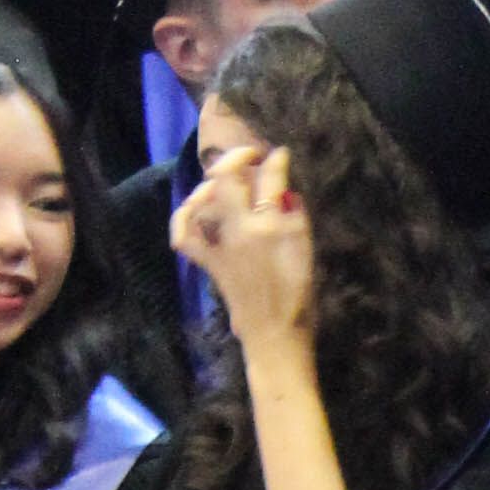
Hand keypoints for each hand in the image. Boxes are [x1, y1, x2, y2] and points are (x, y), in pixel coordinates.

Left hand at [172, 140, 315, 354]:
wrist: (275, 337)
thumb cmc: (298, 300)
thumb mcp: (306, 254)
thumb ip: (296, 219)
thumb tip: (284, 192)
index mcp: (272, 226)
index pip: (271, 177)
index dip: (276, 159)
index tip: (280, 153)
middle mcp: (241, 229)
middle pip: (226, 177)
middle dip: (236, 157)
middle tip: (250, 156)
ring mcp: (219, 244)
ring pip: (203, 198)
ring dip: (212, 184)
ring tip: (225, 181)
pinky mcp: (208, 261)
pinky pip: (184, 235)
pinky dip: (184, 218)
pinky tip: (194, 209)